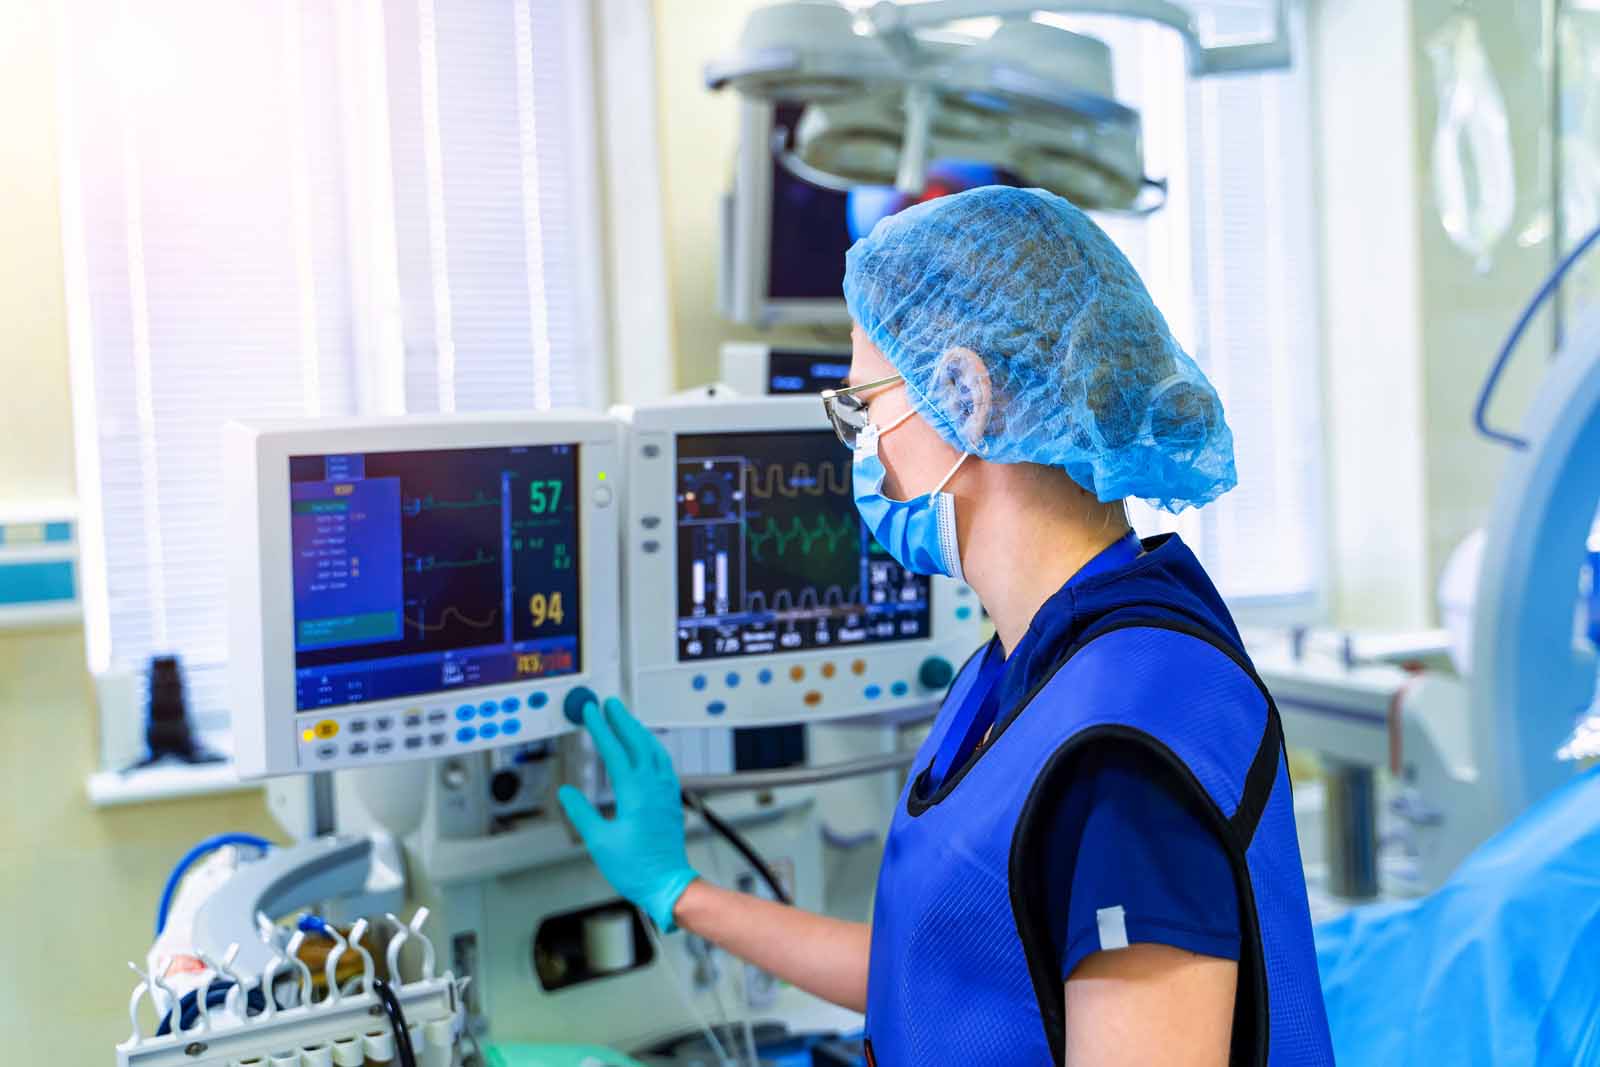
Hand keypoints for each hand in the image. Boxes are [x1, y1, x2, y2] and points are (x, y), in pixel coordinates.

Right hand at [558, 697, 697, 930]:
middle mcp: (654, 787)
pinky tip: (648, 750)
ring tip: (627, 720)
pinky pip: (663, 763)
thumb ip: (582, 813)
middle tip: (609, 704)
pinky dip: (652, 748)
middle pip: (638, 743)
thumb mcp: (599, 842)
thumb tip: (567, 793)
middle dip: (623, 721)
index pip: (615, 751)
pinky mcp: (671, 800)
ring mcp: (666, 792)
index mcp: (635, 794)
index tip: (590, 712)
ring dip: (639, 731)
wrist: (667, 882)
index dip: (601, 729)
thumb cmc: (637, 868)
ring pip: (654, 750)